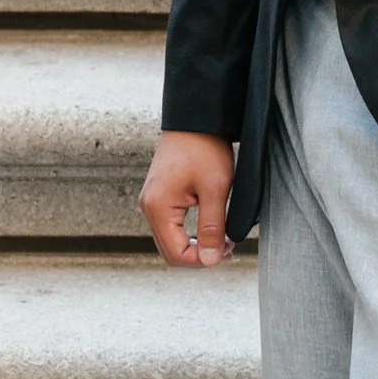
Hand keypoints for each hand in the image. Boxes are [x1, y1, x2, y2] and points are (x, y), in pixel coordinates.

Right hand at [141, 129, 235, 267]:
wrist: (196, 118)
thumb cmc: (205, 148)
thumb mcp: (215, 189)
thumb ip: (212, 227)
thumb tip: (210, 260)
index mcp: (158, 207)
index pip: (176, 253)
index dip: (203, 260)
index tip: (228, 249)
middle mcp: (149, 206)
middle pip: (170, 251)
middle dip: (199, 255)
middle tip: (228, 248)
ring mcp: (152, 201)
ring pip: (170, 240)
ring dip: (195, 245)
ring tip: (222, 239)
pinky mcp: (159, 196)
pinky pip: (170, 227)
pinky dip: (189, 234)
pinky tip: (210, 228)